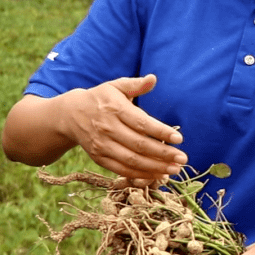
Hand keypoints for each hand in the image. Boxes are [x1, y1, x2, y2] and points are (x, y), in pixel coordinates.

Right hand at [67, 74, 186, 180]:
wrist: (70, 115)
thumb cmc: (101, 98)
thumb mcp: (116, 86)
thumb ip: (135, 84)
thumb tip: (153, 78)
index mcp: (114, 109)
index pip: (141, 123)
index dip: (161, 132)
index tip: (179, 138)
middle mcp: (108, 129)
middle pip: (139, 145)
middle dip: (163, 154)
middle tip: (183, 158)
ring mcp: (102, 146)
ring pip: (131, 161)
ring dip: (155, 168)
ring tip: (175, 169)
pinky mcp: (99, 158)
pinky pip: (121, 170)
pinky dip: (140, 175)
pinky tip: (157, 175)